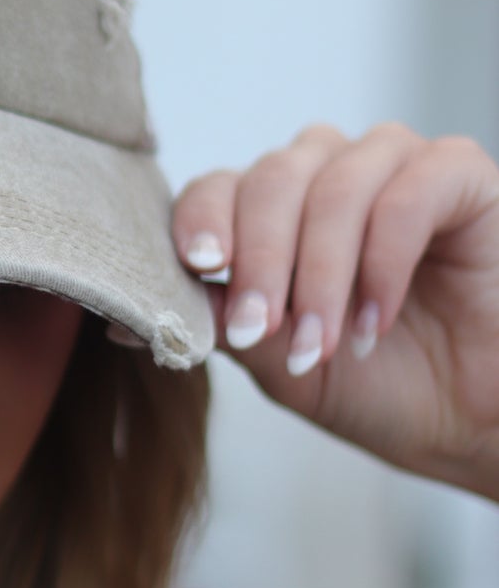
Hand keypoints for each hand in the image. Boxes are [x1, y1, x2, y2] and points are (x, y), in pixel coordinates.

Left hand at [171, 124, 498, 501]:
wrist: (474, 422)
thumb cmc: (379, 388)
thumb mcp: (281, 362)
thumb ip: (218, 324)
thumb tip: (123, 326)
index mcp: (273, 209)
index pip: (216, 189)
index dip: (203, 227)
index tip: (202, 272)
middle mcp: (327, 172)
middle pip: (267, 181)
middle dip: (261, 263)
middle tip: (266, 331)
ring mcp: (394, 165)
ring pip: (331, 185)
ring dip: (320, 271)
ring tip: (326, 342)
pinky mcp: (459, 174)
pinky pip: (406, 192)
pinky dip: (384, 258)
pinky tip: (377, 318)